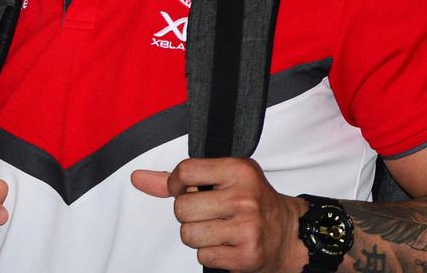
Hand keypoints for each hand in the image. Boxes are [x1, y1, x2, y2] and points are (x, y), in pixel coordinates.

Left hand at [131, 158, 307, 272]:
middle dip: (188, 214)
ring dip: (197, 236)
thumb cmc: (250, 203)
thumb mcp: (221, 180)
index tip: (184, 189)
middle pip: (181, 208)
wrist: (289, 234)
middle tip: (208, 214)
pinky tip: (228, 245)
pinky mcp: (247, 256)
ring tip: (218, 230)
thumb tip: (137, 178)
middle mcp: (244, 198)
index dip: (176, 184)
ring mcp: (247, 228)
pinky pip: (202, 256)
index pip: (185, 171)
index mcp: (239, 171)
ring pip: (188, 234)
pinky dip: (210, 254)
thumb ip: (178, 179)